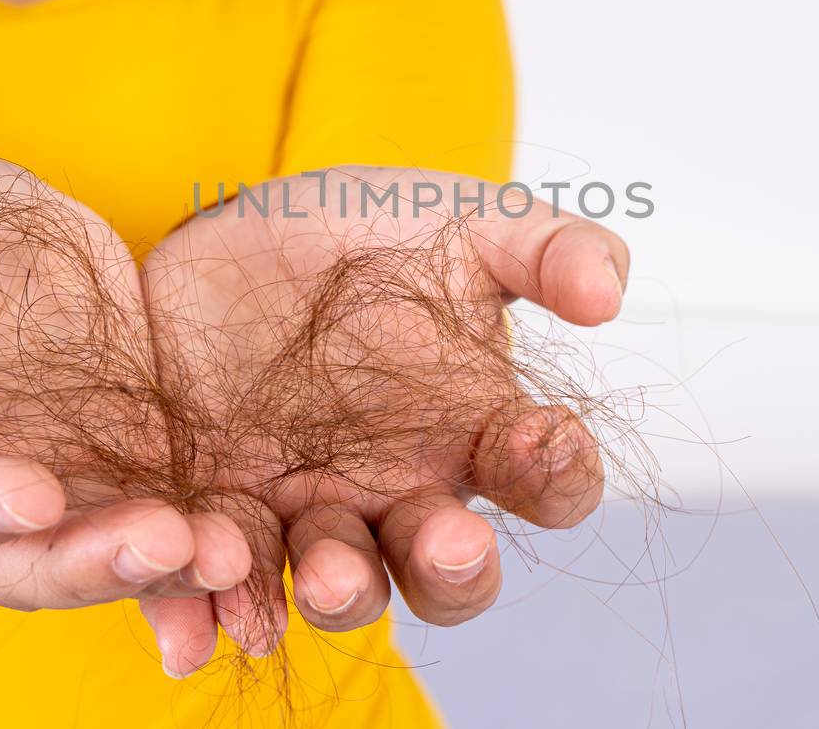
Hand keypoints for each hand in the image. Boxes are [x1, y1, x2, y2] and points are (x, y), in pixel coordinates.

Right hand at [0, 143, 254, 634]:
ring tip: (233, 555)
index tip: (35, 496)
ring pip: (109, 553)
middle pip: (25, 557)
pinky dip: (213, 545)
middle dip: (91, 562)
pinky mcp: (132, 458)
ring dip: (168, 570)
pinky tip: (260, 553)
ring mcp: (63, 475)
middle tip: (165, 544)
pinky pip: (174, 517)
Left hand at [138, 166, 627, 675]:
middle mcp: (406, 489)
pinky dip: (220, 602)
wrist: (218, 241)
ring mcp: (314, 513)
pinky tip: (210, 597)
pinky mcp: (228, 520)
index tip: (541, 435)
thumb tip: (608, 291)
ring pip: (347, 588)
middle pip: (450, 572)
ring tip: (327, 567)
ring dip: (344, 592)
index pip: (547, 479)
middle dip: (456, 570)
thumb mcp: (453, 217)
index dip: (557, 473)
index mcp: (478, 428)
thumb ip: (543, 244)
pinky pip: (229, 580)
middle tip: (447, 540)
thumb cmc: (352, 236)